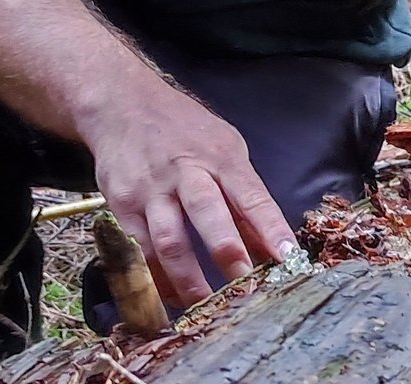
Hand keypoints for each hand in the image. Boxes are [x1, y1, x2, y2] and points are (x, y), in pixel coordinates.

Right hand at [78, 81, 295, 307]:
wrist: (123, 105)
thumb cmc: (184, 130)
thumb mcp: (225, 149)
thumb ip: (245, 196)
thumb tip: (268, 244)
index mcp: (221, 157)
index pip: (252, 196)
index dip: (271, 228)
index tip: (288, 258)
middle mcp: (186, 173)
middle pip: (207, 214)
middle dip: (227, 251)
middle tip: (244, 285)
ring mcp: (151, 190)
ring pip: (168, 239)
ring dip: (187, 277)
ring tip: (205, 305)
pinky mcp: (121, 205)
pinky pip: (138, 249)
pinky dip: (154, 278)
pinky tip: (169, 297)